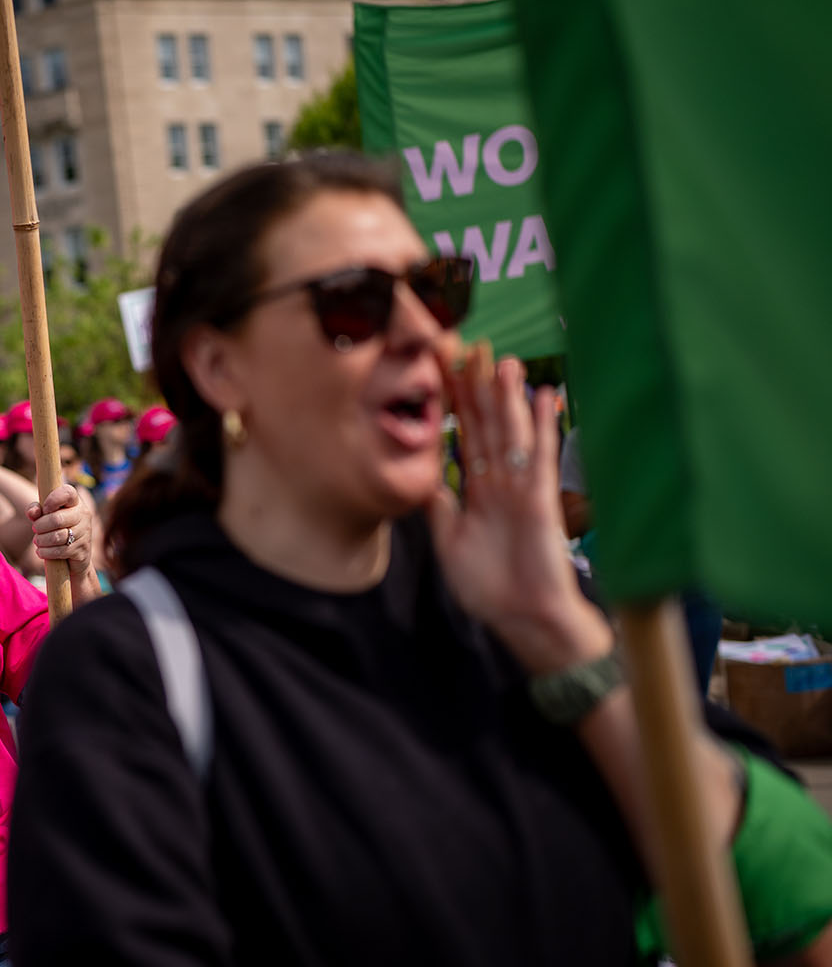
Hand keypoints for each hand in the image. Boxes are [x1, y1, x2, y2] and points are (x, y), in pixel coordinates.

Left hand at [27, 482, 90, 565]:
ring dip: (41, 540)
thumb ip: (36, 510)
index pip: (67, 493)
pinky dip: (46, 552)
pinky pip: (60, 551)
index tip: (44, 509)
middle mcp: (83, 515)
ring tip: (37, 541)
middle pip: (58, 519)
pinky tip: (41, 551)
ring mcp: (85, 533)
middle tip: (35, 529)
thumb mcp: (44, 517)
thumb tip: (32, 512)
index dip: (53, 500)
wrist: (73, 557)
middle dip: (40, 526)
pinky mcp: (82, 550)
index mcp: (75, 502)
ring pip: (58, 537)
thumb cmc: (55, 530)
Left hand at [427, 344, 611, 675]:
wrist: (523, 618)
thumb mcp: (449, 542)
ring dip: (508, 398)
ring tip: (505, 360)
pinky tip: (544, 398)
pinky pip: (540, 459)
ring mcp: (522, 488)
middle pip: (487, 425)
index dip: (453, 404)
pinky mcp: (540, 501)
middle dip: (478, 388)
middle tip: (470, 347)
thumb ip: (439, 508)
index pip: (463, 436)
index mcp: (478, 489)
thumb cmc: (491, 586)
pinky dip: (542, 429)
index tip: (441, 371)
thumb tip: (422, 479)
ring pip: (512, 434)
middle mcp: (501, 482)